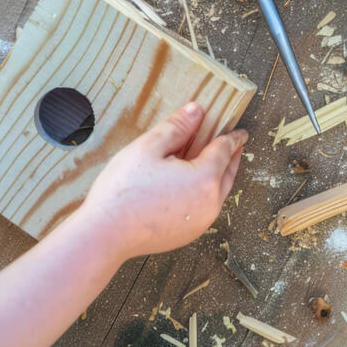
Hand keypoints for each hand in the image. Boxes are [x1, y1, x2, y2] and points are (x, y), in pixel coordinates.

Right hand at [78, 102, 247, 261]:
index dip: (233, 137)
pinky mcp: (188, 234)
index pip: (225, 150)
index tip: (240, 132)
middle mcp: (210, 203)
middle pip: (229, 172)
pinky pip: (206, 207)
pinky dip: (206, 192)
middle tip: (233, 144)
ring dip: (220, 174)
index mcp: (205, 178)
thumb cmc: (124, 191)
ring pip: (219, 192)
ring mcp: (201, 222)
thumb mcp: (148, 147)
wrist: (105, 235)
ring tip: (213, 160)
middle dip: (232, 156)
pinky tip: (192, 184)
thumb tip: (196, 111)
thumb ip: (176, 127)